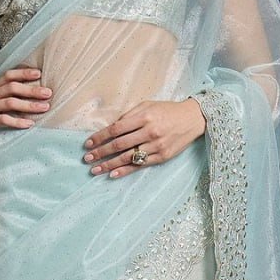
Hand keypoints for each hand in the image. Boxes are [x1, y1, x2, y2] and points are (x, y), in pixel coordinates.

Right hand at [0, 67, 51, 149]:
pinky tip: (28, 124)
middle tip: (47, 93)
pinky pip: (3, 120)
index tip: (38, 73)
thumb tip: (31, 96)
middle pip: (12, 88)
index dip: (23, 73)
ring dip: (29, 105)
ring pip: (9, 103)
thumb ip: (6, 98)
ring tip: (43, 108)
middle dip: (31, 89)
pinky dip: (17, 121)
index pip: (8, 76)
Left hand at [82, 98, 206, 177]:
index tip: (88, 144)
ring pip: (128, 157)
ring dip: (109, 165)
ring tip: (95, 170)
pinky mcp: (162, 157)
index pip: (115, 129)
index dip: (99, 137)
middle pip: (119, 145)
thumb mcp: (148, 105)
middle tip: (87, 159)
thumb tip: (111, 128)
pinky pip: (140, 165)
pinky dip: (125, 170)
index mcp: (144, 117)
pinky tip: (113, 174)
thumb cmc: (167, 111)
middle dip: (100, 152)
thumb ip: (129, 115)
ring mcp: (156, 146)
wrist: (192, 119)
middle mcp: (149, 132)